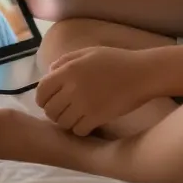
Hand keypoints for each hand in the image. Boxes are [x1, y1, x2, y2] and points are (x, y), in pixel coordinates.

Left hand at [35, 46, 155, 135]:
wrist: (142, 74)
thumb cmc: (116, 61)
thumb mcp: (89, 53)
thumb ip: (66, 60)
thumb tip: (49, 72)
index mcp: (69, 69)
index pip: (41, 91)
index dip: (42, 98)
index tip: (50, 100)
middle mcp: (73, 87)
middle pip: (50, 110)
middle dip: (54, 111)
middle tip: (65, 110)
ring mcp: (84, 104)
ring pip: (62, 122)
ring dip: (66, 121)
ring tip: (76, 116)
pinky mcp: (96, 118)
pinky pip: (77, 130)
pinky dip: (80, 128)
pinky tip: (87, 122)